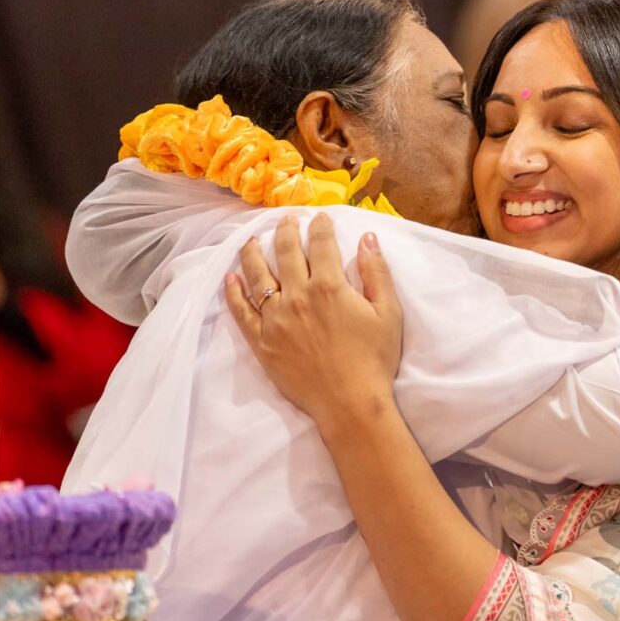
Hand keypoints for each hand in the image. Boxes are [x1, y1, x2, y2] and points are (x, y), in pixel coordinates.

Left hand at [224, 213, 403, 431]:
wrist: (350, 403)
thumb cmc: (374, 359)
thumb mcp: (388, 313)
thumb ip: (377, 272)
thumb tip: (367, 238)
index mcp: (330, 286)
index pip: (321, 244)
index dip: (320, 226)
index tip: (318, 217)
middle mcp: (298, 296)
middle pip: (286, 252)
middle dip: (285, 230)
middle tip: (286, 219)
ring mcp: (276, 319)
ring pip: (257, 275)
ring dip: (253, 252)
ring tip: (252, 240)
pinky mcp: (262, 342)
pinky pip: (241, 312)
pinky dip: (234, 292)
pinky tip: (230, 279)